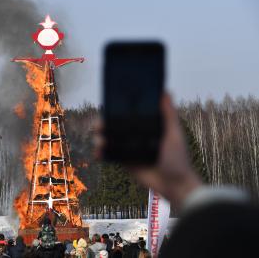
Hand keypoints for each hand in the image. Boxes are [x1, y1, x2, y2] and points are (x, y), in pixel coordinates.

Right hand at [95, 93, 201, 207]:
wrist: (174, 185)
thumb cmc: (178, 158)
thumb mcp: (174, 134)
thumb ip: (169, 114)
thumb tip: (165, 91)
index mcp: (147, 126)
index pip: (129, 114)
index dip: (118, 109)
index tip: (108, 104)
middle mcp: (136, 136)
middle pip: (115, 126)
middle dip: (104, 123)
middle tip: (99, 124)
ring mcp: (129, 149)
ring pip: (110, 139)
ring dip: (100, 138)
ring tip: (99, 140)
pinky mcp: (125, 162)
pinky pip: (110, 156)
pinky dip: (101, 153)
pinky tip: (98, 152)